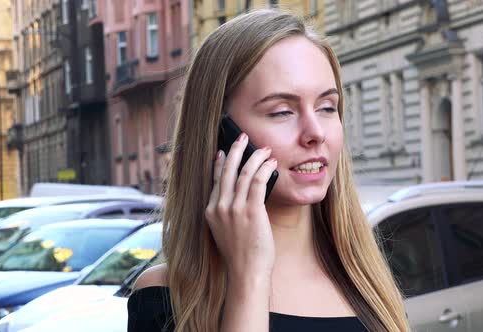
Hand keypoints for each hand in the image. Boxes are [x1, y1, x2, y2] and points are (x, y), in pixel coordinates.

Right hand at [205, 133, 276, 279]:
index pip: (215, 180)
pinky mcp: (251, 210)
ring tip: (265, 149)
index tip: (224, 151)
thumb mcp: (226, 231)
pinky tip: (271, 163)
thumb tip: (243, 195)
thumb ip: (229, 213)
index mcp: (210, 211)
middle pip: (227, 170)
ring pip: (244, 173)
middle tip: (243, 137)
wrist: (246, 273)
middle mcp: (219, 207)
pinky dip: (265, 169)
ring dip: (256, 157)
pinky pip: (258, 182)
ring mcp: (234, 208)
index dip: (221, 163)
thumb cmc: (241, 255)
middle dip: (236, 150)